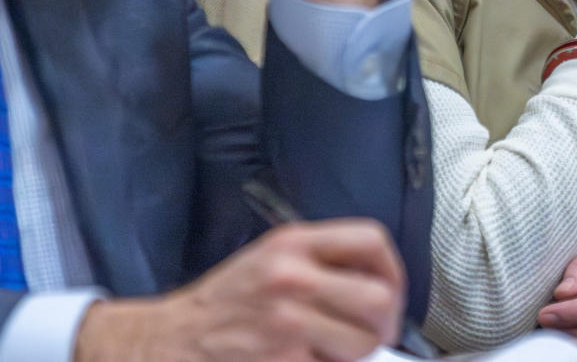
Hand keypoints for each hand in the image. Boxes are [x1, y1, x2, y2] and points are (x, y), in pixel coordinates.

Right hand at [74, 219, 403, 361]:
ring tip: (332, 350)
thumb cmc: (225, 302)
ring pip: (362, 343)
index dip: (393, 268)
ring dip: (355, 354)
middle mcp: (291, 278)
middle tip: (373, 333)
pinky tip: (307, 361)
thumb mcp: (272, 257)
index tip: (390, 289)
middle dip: (384, 322)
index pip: (371, 241)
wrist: (169, 340)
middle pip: (380, 298)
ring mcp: (285, 324)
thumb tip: (379, 280)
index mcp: (293, 244)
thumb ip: (323, 259)